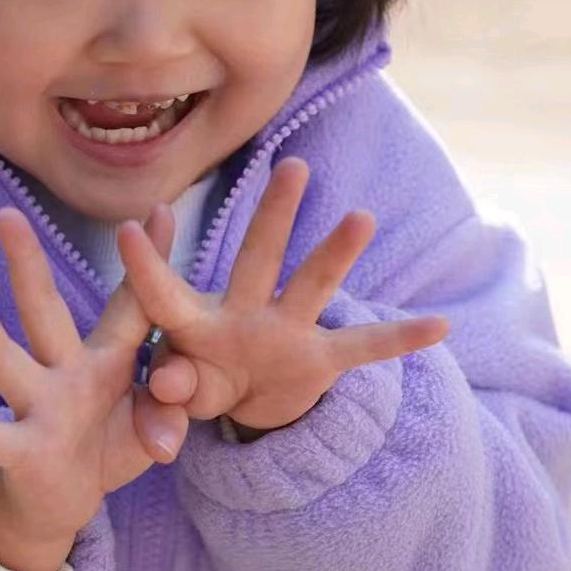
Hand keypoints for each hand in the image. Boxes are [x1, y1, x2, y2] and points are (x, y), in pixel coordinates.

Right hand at [0, 207, 190, 549]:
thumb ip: (167, 417)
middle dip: (28, 262)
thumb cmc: (106, 449)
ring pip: (4, 359)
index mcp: (105, 360)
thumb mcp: (149, 428)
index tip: (164, 209)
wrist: (63, 503)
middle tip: (8, 214)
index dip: (148, 261)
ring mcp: (40, 408)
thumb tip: (171, 433)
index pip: (130, 304)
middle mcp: (64, 372)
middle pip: (43, 309)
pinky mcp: (27, 450)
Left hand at [119, 158, 448, 437]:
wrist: (242, 402)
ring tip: (363, 217)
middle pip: (258, 259)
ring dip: (336, 255)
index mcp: (193, 323)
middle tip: (291, 167)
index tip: (130, 227)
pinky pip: (362, 348)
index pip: (164, 293)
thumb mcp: (177, 400)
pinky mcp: (320, 359)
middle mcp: (244, 313)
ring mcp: (286, 332)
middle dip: (274, 217)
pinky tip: (441, 326)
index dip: (146, 266)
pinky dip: (398, 341)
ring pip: (313, 286)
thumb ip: (168, 402)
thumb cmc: (196, 386)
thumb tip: (164, 400)